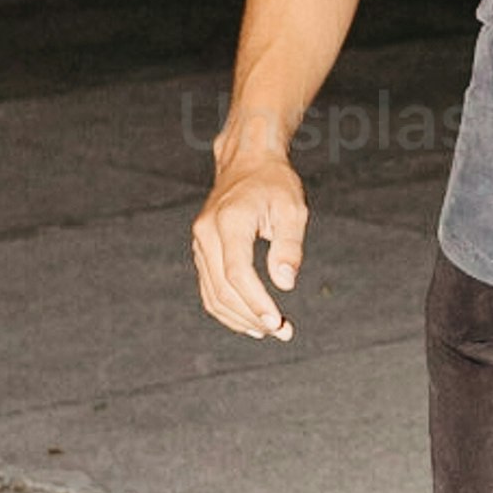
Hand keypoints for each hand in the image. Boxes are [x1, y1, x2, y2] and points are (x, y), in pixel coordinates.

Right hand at [192, 133, 308, 339]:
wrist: (247, 161)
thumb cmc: (274, 184)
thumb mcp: (292, 209)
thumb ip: (289, 246)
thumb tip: (285, 284)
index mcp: (229, 221)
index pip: (237, 273)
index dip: (256, 302)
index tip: (278, 322)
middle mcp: (206, 233)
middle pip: (223, 289)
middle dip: (252, 316)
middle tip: (283, 331)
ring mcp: (200, 242)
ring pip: (212, 294)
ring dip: (240, 318)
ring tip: (271, 330)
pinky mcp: (201, 250)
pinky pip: (209, 288)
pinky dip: (227, 309)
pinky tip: (250, 321)